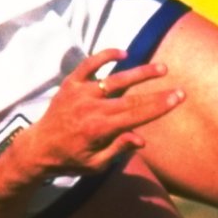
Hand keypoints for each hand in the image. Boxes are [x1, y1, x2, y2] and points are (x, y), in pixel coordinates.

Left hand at [5, 50, 184, 184]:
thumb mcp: (95, 164)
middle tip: (179, 88)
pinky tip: (123, 53)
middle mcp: (91, 108)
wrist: (38, 148)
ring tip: (161, 68)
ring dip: (140, 72)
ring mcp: (80, 93)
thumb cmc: (70, 159)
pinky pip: (89, 65)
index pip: (136, 115)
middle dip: (158, 93)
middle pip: (132, 98)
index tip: (178, 98)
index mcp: (99, 129)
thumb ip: (118, 149)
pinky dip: (104, 56)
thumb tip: (141, 139)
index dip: (159, 106)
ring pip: (115, 79)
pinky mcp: (70, 84)